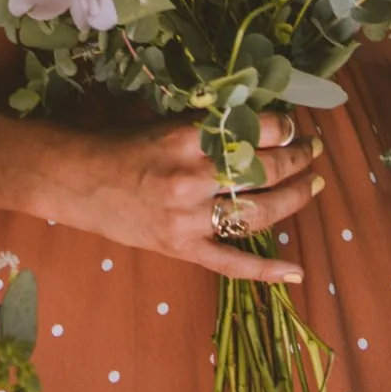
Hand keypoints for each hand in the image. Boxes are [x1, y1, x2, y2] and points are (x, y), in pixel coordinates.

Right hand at [40, 111, 319, 282]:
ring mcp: (189, 218)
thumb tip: (256, 120)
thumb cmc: (118, 145)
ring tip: (314, 185)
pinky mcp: (183, 248)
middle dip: (297, 157)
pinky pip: (231, 263)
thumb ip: (206, 126)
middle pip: (262, 170)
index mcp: (185, 139)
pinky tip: (297, 270)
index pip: (251, 131)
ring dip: (294, 197)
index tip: (292, 124)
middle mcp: (191, 178)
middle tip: (313, 149)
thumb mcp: (163, 124)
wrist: (76, 181)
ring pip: (258, 212)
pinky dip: (266, 270)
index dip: (281, 127)